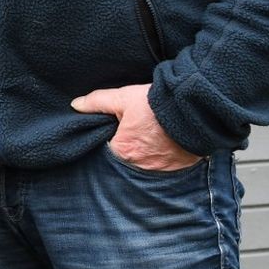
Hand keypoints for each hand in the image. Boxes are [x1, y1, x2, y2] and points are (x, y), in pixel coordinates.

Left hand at [71, 83, 199, 171]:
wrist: (193, 108)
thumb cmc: (155, 104)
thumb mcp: (123, 98)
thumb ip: (97, 102)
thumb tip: (76, 105)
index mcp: (123, 151)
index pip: (108, 150)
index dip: (110, 140)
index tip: (115, 132)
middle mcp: (140, 166)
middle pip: (127, 160)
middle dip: (128, 150)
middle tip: (134, 135)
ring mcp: (161, 170)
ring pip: (146, 165)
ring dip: (146, 155)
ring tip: (149, 140)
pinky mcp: (178, 169)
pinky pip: (165, 167)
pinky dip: (163, 159)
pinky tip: (164, 146)